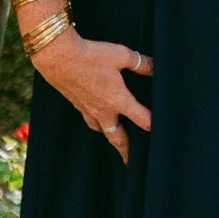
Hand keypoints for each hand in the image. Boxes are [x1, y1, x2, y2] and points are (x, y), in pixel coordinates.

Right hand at [33, 27, 153, 161]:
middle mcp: (103, 110)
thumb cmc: (90, 55)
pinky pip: (87, 119)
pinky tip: (94, 118)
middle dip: (125, 150)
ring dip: (109, 137)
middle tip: (130, 162)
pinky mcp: (75, 103)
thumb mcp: (121, 55)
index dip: (152, 125)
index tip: (161, 131)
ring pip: (100, 130)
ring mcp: (87, 109)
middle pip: (117, 137)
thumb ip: (141, 63)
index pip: (141, 119)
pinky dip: (94, 123)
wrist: (57, 56)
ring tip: (114, 142)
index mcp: (118, 101)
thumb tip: (157, 66)